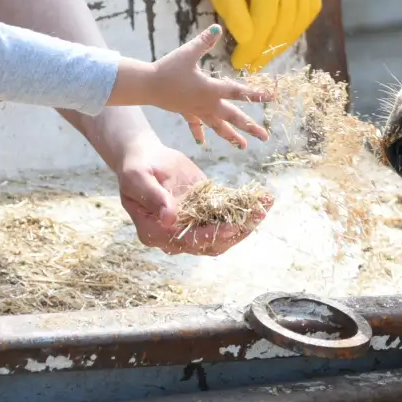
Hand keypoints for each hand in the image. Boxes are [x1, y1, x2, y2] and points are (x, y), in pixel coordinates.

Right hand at [110, 26, 272, 148]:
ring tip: (243, 146)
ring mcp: (197, 110)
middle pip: (233, 117)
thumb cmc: (168, 68)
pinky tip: (203, 143)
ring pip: (218, 126)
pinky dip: (200, 133)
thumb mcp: (188, 53)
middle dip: (250, 127)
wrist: (147, 86)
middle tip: (265, 137)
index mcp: (211, 89)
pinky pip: (196, 125)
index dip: (255, 94)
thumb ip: (204, 41)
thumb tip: (217, 28)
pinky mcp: (186, 112)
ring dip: (231, 136)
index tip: (270, 98)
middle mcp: (207, 104)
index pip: (238, 92)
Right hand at [114, 136, 273, 255]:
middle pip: (210, 244)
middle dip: (235, 232)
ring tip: (265, 207)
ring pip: (223, 234)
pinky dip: (246, 210)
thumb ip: (152, 197)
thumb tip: (169, 218)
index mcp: (155, 232)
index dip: (208, 237)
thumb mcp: (139, 178)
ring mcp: (193, 226)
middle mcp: (175, 236)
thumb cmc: (136, 167)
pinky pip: (227, 215)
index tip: (229, 228)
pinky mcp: (206, 213)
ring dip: (246, 224)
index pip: (185, 241)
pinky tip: (264, 200)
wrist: (145, 157)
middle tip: (256, 218)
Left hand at [195, 0, 322, 71]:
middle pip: (284, 24)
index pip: (263, 23)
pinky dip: (297, 25)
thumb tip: (248, 40)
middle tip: (250, 64)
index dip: (251, 48)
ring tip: (265, 54)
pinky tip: (282, 35)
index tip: (238, 62)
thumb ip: (232, 9)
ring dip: (283, 41)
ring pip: (300, 19)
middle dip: (266, 49)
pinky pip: (309, 6)